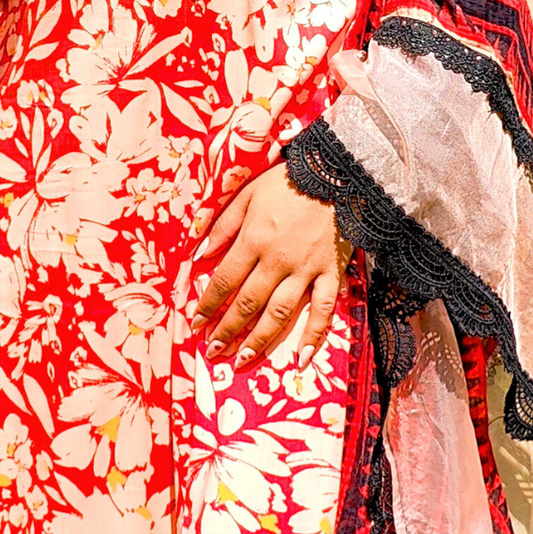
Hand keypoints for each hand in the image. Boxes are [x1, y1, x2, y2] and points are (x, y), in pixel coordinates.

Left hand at [192, 165, 350, 369]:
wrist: (337, 174)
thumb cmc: (287, 182)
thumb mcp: (247, 195)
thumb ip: (222, 227)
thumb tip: (199, 256)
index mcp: (254, 240)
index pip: (225, 281)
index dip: (208, 305)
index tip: (195, 324)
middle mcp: (278, 261)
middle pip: (248, 303)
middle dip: (227, 330)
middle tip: (212, 351)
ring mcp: (307, 271)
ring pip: (279, 313)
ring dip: (259, 340)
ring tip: (242, 359)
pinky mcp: (331, 274)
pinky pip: (323, 311)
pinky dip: (313, 336)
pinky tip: (301, 359)